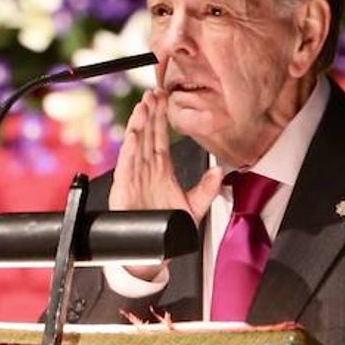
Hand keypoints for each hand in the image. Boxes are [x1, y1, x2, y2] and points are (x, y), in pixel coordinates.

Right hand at [112, 90, 222, 222]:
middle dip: (150, 113)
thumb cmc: (169, 229)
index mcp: (162, 169)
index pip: (161, 137)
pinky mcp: (125, 187)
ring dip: (139, 124)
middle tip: (153, 93)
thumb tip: (219, 171)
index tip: (164, 99)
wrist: (154, 252)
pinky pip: (127, 164)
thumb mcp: (194, 207)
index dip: (162, 118)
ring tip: (143, 105)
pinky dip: (130, 149)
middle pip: (148, 134)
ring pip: (137, 144)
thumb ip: (207, 189)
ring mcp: (135, 176)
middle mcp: (147, 169)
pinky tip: (133, 134)